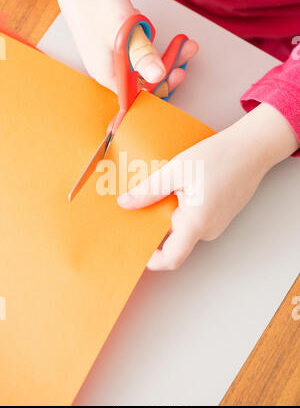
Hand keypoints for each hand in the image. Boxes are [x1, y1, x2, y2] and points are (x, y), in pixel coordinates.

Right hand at [38, 0, 197, 94]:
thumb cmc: (96, 7)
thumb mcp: (124, 33)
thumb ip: (142, 56)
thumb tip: (158, 76)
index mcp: (109, 77)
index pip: (138, 95)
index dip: (160, 88)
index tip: (177, 74)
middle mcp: (110, 72)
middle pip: (145, 79)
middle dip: (168, 66)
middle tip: (186, 52)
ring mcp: (113, 59)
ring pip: (144, 63)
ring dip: (163, 53)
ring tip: (183, 43)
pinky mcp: (116, 46)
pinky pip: (137, 51)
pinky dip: (148, 43)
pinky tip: (149, 30)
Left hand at [118, 103, 298, 269]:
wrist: (253, 148)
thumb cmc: (221, 156)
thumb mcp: (177, 169)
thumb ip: (150, 189)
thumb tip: (126, 203)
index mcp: (197, 222)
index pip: (171, 258)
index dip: (151, 259)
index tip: (136, 247)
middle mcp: (208, 229)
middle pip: (174, 241)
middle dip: (155, 226)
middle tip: (141, 205)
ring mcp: (216, 224)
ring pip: (184, 229)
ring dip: (169, 214)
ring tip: (165, 189)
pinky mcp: (219, 216)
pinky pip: (194, 220)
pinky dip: (182, 209)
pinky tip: (181, 188)